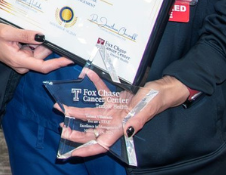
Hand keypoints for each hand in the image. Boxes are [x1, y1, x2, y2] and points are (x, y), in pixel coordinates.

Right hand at [0, 23, 72, 74]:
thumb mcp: (7, 32)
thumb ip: (25, 35)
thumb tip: (42, 37)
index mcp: (19, 61)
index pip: (43, 66)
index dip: (58, 63)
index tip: (70, 59)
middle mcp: (23, 64)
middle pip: (42, 57)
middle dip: (45, 46)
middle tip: (39, 32)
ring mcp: (23, 61)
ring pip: (39, 53)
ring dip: (39, 43)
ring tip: (27, 32)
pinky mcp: (22, 57)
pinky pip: (34, 51)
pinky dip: (35, 43)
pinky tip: (29, 36)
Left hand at [65, 74, 188, 158]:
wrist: (165, 89)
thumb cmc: (157, 100)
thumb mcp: (146, 109)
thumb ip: (137, 121)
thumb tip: (127, 132)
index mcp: (122, 128)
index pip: (102, 144)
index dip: (87, 150)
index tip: (73, 152)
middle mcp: (115, 122)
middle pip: (92, 131)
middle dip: (76, 132)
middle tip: (61, 127)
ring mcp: (115, 111)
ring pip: (92, 114)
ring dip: (77, 111)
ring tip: (61, 108)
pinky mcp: (116, 99)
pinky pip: (102, 91)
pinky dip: (95, 82)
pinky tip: (87, 73)